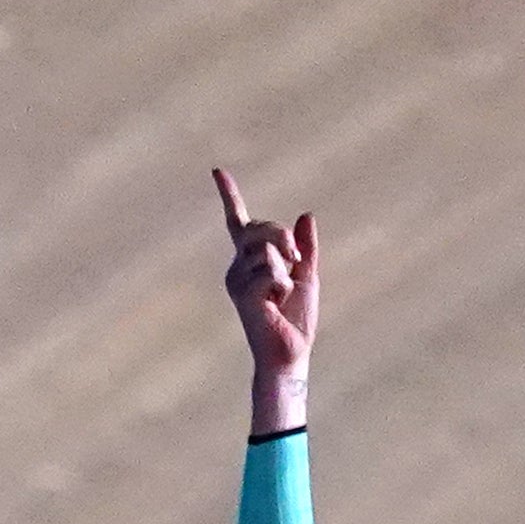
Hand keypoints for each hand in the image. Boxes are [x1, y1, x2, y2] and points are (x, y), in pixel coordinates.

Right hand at [216, 169, 315, 432]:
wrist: (289, 353)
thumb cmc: (295, 319)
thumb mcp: (307, 274)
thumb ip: (305, 246)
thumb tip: (305, 215)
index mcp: (251, 260)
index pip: (237, 221)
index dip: (228, 195)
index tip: (217, 170)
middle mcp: (237, 266)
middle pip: (261, 226)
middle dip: (284, 237)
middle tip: (295, 262)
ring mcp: (236, 279)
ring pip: (268, 247)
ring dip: (287, 267)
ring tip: (282, 293)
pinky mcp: (242, 292)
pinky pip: (271, 268)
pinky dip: (283, 283)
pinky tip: (276, 303)